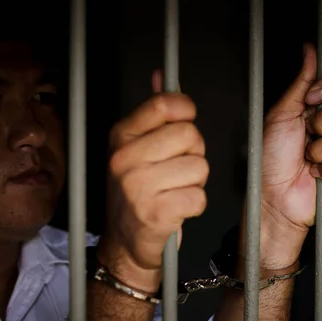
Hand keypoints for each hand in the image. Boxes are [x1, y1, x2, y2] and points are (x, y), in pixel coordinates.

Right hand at [97, 70, 208, 291]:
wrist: (124, 244)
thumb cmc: (136, 194)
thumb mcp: (136, 149)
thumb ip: (153, 112)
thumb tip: (162, 75)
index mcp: (122, 137)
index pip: (165, 103)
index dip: (186, 111)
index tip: (185, 122)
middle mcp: (125, 159)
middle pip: (190, 135)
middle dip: (194, 154)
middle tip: (177, 169)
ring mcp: (137, 187)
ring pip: (199, 167)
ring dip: (195, 182)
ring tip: (174, 190)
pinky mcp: (154, 214)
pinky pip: (199, 197)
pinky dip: (194, 205)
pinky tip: (176, 208)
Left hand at [254, 43, 321, 268]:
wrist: (271, 194)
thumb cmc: (270, 158)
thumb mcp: (280, 115)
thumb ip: (299, 84)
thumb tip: (309, 51)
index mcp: (317, 107)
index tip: (313, 97)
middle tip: (306, 134)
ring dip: (320, 150)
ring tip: (306, 158)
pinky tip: (315, 172)